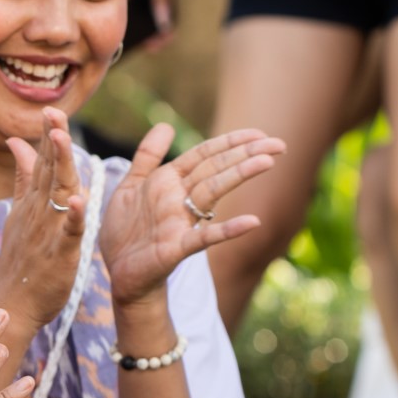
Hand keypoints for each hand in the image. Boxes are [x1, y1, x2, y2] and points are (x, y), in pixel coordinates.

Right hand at [0, 107, 86, 328]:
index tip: (51, 109)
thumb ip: (21, 177)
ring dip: (60, 167)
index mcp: (31, 202)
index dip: (47, 136)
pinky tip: (79, 200)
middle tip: (54, 113)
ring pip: (57, 194)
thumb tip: (17, 141)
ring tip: (62, 140)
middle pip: (48, 171)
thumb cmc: (20, 260)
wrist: (11, 303)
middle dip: (52, 141)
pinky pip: (68, 233)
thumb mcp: (18, 212)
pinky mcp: (60, 255)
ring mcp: (47, 232)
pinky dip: (73, 216)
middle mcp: (37, 212)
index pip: (40, 163)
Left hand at [99, 124, 285, 306]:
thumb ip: (147, 156)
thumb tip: (166, 125)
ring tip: (267, 162)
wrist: (119, 271)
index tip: (259, 132)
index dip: (230, 142)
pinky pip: (204, 238)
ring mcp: (180, 223)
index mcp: (169, 182)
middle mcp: (179, 199)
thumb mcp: (130, 186)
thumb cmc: (127, 230)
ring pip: (212, 193)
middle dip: (244, 154)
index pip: (204, 155)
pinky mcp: (176, 248)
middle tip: (278, 144)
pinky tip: (253, 222)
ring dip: (238, 175)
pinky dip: (228, 230)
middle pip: (215, 170)